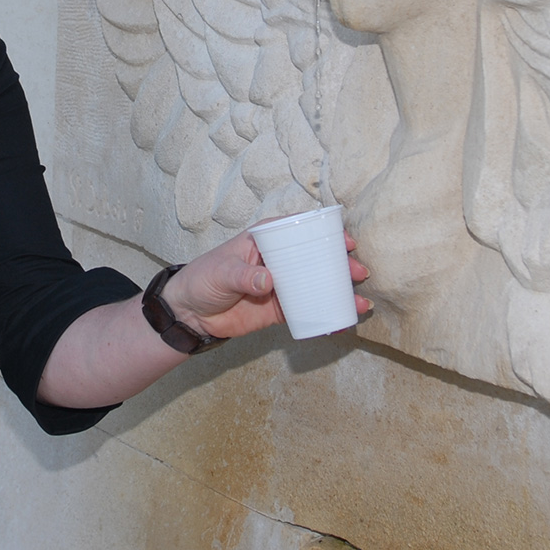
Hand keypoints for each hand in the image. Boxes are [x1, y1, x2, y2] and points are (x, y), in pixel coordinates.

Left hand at [161, 227, 371, 340]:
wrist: (190, 313)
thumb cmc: (203, 279)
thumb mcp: (222, 272)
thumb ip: (245, 275)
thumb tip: (268, 280)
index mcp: (266, 239)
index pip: (300, 229)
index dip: (325, 232)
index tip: (346, 240)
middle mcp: (278, 259)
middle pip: (315, 257)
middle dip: (340, 264)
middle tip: (359, 272)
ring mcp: (281, 284)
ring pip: (316, 284)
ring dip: (338, 290)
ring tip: (359, 301)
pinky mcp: (279, 308)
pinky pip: (306, 309)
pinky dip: (324, 314)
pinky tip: (342, 320)